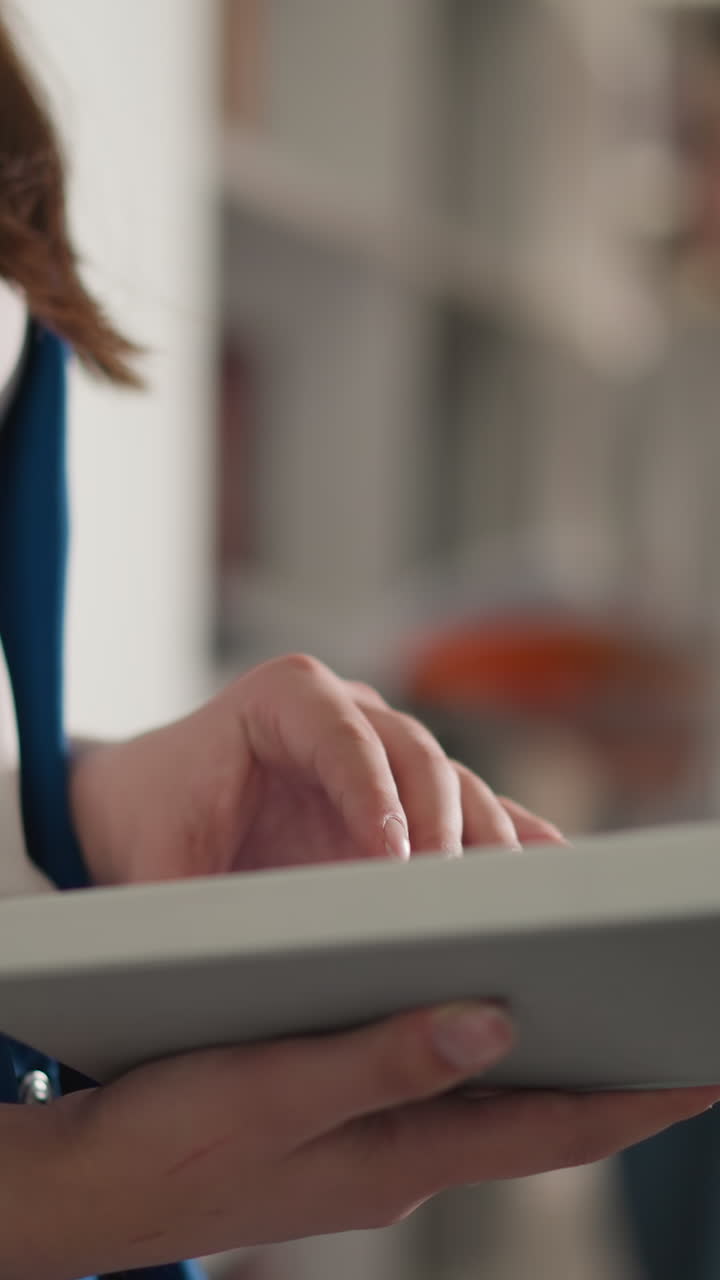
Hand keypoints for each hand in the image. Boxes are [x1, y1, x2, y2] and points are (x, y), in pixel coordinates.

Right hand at [22, 1002, 718, 1278]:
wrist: (87, 1186)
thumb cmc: (168, 1139)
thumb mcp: (273, 1093)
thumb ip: (383, 1061)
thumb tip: (495, 1023)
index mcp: (400, 1153)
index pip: (551, 1130)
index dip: (638, 1103)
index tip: (709, 1070)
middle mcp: (402, 1154)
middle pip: (537, 1117)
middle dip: (619, 1082)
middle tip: (684, 1030)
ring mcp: (372, 1145)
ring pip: (490, 1103)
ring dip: (555, 1067)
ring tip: (611, 1015)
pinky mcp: (339, 1125)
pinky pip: (438, 1090)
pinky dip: (482, 1057)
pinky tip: (485, 1019)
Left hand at [71, 654, 563, 884]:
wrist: (155, 810)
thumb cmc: (158, 830)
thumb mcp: (163, 871)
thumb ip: (201, 907)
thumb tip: (257, 964)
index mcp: (280, 700)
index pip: (337, 731)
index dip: (368, 789)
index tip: (390, 856)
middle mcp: (348, 714)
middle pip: (414, 753)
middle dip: (436, 823)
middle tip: (446, 898)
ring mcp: (389, 751)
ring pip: (456, 782)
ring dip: (482, 842)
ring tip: (508, 907)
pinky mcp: (414, 799)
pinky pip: (475, 812)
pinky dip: (511, 843)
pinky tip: (550, 883)